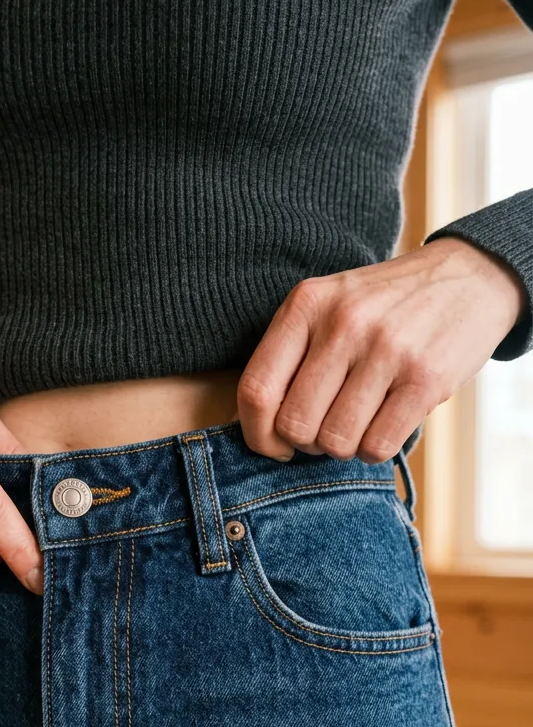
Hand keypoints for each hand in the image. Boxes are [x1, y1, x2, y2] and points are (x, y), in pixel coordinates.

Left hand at [234, 236, 528, 462]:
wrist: (469, 277)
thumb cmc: (384, 306)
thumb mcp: (329, 304)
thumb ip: (290, 354)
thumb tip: (260, 429)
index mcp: (307, 304)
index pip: (257, 390)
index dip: (257, 434)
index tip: (273, 445)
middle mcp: (343, 323)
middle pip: (295, 425)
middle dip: (306, 443)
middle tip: (326, 428)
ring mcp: (386, 350)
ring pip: (335, 442)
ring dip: (343, 447)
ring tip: (359, 421)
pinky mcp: (425, 378)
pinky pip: (377, 446)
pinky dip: (374, 449)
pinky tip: (384, 423)